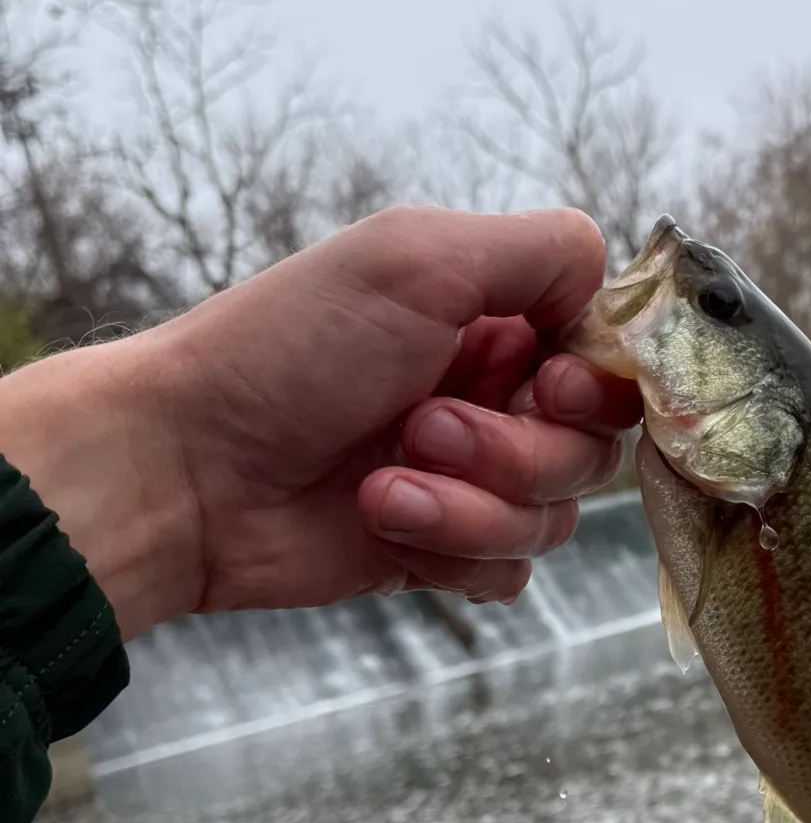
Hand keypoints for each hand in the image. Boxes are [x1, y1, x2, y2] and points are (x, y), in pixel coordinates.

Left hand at [0, 206, 642, 639]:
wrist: (185, 470)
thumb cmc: (287, 351)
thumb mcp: (420, 257)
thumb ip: (543, 250)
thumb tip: (613, 289)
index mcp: (498, 322)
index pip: (611, 361)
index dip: (596, 386)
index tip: (547, 387)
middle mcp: (495, 398)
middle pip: (595, 447)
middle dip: (517, 449)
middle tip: (423, 425)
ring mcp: (472, 480)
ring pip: (557, 516)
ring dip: (473, 503)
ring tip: (386, 482)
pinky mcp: (444, 550)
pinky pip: (510, 571)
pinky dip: (455, 550)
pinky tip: (384, 522)